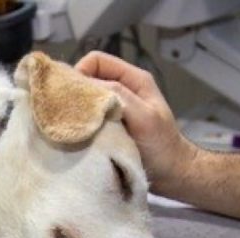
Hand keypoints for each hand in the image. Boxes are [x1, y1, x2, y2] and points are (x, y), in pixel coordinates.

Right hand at [75, 51, 198, 191]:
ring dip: (77, 110)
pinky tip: (79, 135)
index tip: (72, 97)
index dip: (80, 72)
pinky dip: (81, 124)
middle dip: (75, 92)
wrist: (172, 175)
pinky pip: (88, 117)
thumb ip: (119, 97)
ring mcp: (115, 108)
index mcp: (133, 79)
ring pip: (86, 99)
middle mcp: (122, 90)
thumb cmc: (162, 146)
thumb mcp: (144, 117)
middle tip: (68, 113)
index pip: (96, 60)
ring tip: (73, 125)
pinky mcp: (109, 126)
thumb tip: (85, 86)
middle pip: (88, 78)